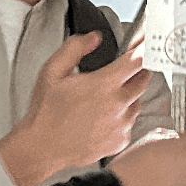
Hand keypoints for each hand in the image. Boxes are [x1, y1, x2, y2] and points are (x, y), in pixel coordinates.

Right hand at [0, 32, 151, 185]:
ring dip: (128, 96)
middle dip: (137, 70)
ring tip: (103, 98)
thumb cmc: (46, 112)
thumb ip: (75, 48)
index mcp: (104, 85)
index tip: (143, 44)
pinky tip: (101, 118)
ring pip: (137, 102)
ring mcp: (121, 125)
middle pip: (143, 79)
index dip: (142, 48)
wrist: (42, 147)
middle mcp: (118, 105)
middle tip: (123, 70)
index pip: (137, 60)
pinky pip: (129, 123)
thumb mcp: (52, 71)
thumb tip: (93, 38)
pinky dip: (121, 118)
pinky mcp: (120, 141)